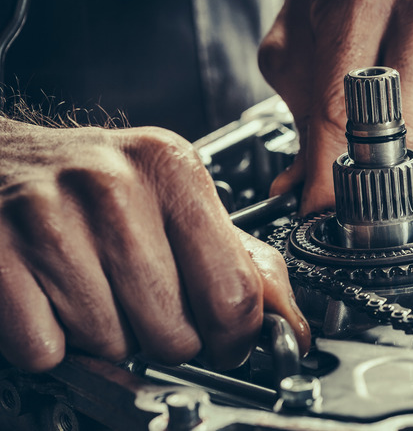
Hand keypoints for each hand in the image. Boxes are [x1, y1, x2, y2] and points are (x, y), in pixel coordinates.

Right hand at [0, 118, 308, 371]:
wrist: (3, 159)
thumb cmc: (94, 185)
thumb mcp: (176, 198)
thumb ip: (238, 257)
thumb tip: (289, 320)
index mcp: (173, 170)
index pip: (234, 293)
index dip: (234, 338)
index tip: (225, 343)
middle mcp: (114, 186)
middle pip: (174, 332)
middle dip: (166, 339)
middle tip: (146, 306)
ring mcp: (50, 218)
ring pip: (111, 344)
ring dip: (107, 338)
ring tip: (96, 290)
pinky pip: (46, 348)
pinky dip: (52, 342)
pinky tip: (54, 299)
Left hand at [259, 0, 412, 213]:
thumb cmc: (344, 1)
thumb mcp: (300, 48)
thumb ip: (301, 117)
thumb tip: (303, 190)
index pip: (345, 103)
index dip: (331, 166)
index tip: (323, 205)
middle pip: (406, 131)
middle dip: (376, 167)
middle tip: (360, 169)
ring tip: (395, 138)